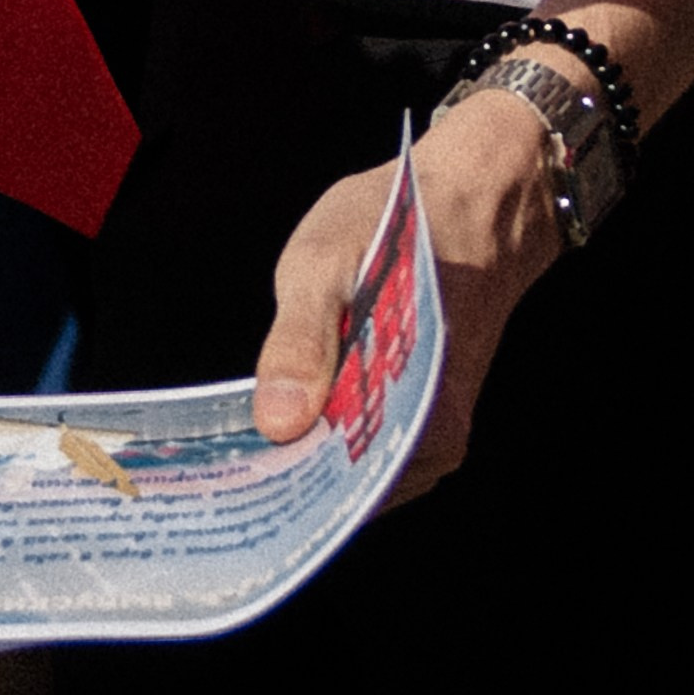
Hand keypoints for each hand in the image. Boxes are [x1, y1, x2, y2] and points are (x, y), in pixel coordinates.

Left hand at [253, 93, 562, 498]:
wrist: (478, 199)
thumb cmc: (404, 224)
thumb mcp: (329, 263)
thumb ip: (301, 342)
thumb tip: (277, 424)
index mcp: (420, 421)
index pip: (333, 495)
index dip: (271, 490)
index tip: (218, 480)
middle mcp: (432, 444)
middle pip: (338, 486)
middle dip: (277, 472)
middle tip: (215, 456)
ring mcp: (430, 431)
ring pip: (349, 464)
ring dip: (298, 449)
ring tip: (238, 435)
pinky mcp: (422, 413)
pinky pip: (366, 439)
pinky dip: (325, 427)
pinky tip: (287, 406)